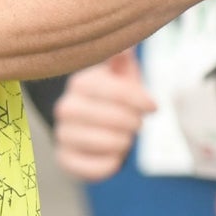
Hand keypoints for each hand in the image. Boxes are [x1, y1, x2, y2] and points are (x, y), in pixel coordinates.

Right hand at [52, 53, 152, 181]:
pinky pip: (94, 168)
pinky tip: (113, 156)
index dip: (138, 100)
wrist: (95, 127)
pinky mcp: (64, 159)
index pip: (114, 91)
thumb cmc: (115, 98)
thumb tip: (127, 47)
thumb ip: (123, 60)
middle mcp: (65, 107)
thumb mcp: (122, 75)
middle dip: (133, 123)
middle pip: (112, 118)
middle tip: (136, 124)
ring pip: (106, 143)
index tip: (153, 107)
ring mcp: (62, 134)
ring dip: (123, 143)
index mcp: (79, 83)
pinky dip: (110, 164)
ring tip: (123, 138)